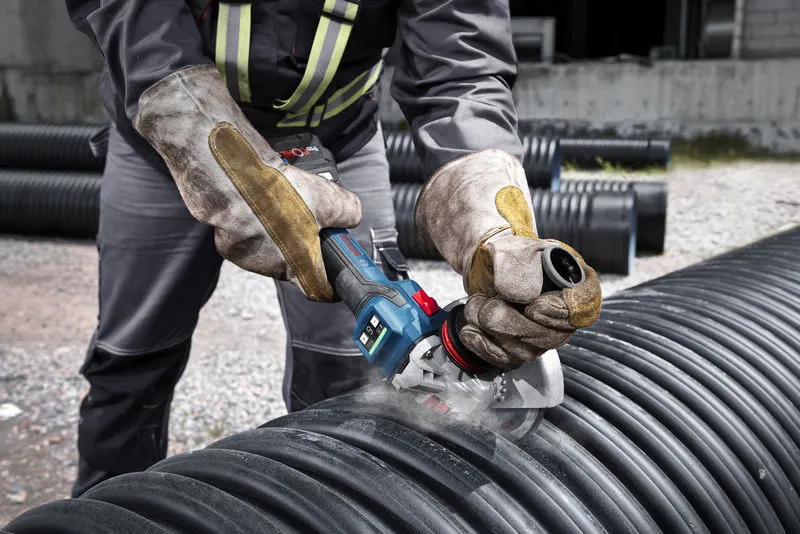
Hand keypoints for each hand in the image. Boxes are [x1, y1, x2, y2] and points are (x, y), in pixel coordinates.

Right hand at [133, 65, 360, 300]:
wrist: (228, 176)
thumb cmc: (277, 193)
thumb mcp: (330, 198)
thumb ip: (349, 212)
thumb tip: (351, 216)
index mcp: (299, 266)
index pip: (321, 290)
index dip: (332, 284)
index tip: (337, 277)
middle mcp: (272, 268)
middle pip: (296, 264)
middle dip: (305, 244)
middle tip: (309, 217)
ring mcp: (247, 257)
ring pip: (271, 249)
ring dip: (279, 232)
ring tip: (281, 202)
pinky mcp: (227, 243)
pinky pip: (249, 237)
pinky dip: (255, 223)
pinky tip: (259, 201)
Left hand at [415, 149, 601, 368]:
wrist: (485, 265)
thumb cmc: (506, 254)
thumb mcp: (511, 249)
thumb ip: (518, 266)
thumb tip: (525, 295)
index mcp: (575, 284)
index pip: (584, 309)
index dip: (559, 313)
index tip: (533, 307)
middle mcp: (565, 314)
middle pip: (548, 335)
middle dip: (507, 321)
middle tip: (483, 302)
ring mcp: (544, 335)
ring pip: (524, 350)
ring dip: (490, 330)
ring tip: (475, 306)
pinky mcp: (522, 349)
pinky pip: (507, 359)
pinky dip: (484, 346)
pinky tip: (471, 330)